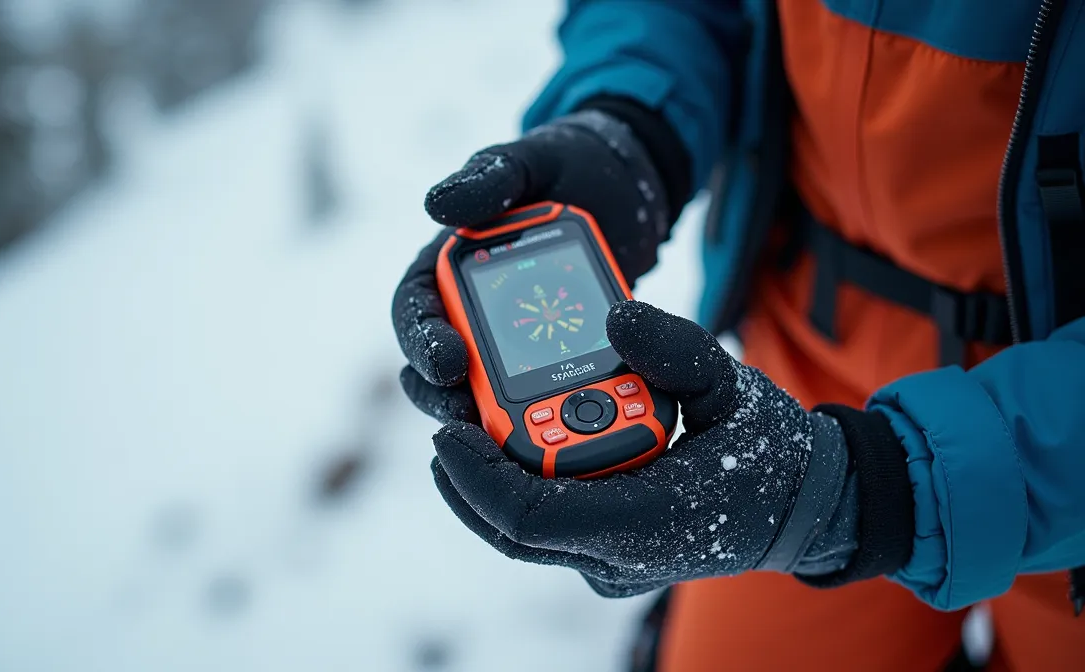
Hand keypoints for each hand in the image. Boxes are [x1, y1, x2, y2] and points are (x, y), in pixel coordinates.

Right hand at [393, 107, 676, 418]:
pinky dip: (542, 411)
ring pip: (480, 393)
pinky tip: (565, 426)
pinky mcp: (546, 358)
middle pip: (437, 370)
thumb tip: (435, 204)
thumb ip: (487, 181)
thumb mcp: (527, 162)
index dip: (422, 343)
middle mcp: (463, 312)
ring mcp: (503, 341)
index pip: (414, 314)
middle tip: (473, 418)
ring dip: (491, 417)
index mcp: (444, 268)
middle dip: (449, 399)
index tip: (448, 362)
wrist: (624, 188)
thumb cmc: (566, 166)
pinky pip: (535, 394)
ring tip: (515, 435)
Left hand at [429, 301, 870, 595]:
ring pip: (522, 533)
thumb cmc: (770, 449)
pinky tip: (503, 439)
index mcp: (643, 525)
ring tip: (467, 423)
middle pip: (511, 529)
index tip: (448, 429)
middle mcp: (619, 557)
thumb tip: (617, 314)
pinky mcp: (610, 552)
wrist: (806, 507)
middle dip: (470, 474)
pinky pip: (546, 526)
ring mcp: (613, 563)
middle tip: (449, 416)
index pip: (529, 517)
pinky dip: (518, 485)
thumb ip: (677, 350)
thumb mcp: (733, 387)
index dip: (476, 477)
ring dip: (488, 481)